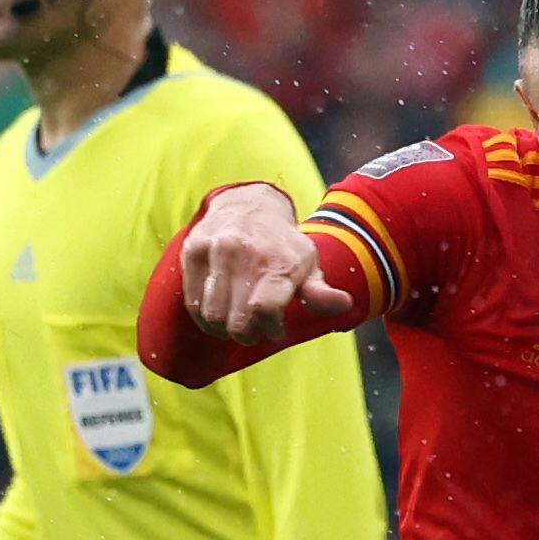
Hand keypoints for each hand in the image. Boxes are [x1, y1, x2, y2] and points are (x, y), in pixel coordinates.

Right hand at [178, 184, 350, 347]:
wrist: (248, 205)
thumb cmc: (281, 245)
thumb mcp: (307, 264)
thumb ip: (321, 291)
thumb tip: (345, 305)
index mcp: (276, 260)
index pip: (264, 310)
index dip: (269, 329)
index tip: (274, 330)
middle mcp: (244, 253)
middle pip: (236, 320)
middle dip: (246, 334)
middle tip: (252, 331)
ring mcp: (216, 250)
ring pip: (212, 315)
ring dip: (223, 329)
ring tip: (234, 322)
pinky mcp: (193, 251)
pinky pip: (193, 302)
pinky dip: (205, 317)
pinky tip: (218, 313)